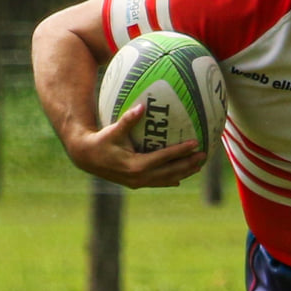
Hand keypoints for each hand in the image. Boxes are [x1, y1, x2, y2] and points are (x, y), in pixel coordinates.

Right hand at [69, 99, 207, 187]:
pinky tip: (180, 177)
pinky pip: (158, 182)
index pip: (164, 158)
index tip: (195, 144)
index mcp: (135, 165)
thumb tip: (142, 106)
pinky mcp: (136, 184)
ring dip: (183, 173)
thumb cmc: (101, 141)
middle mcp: (139, 177)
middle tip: (204, 156)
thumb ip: (128, 120)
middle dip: (188, 164)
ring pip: (166, 179)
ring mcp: (138, 183)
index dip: (180, 151)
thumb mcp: (113, 130)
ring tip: (198, 166)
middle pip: (170, 172)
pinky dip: (171, 179)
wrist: (86, 158)